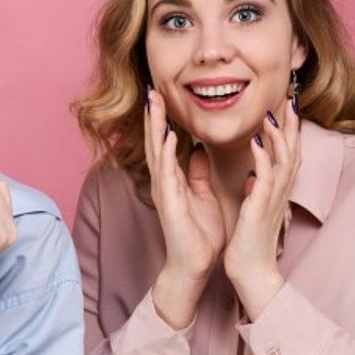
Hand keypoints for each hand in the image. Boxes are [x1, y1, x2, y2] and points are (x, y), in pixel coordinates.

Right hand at [146, 88, 224, 327]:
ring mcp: (164, 191)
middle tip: (152, 89)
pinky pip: (167, 172)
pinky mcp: (168, 202)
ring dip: (155, 127)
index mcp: (173, 179)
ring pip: (157, 151)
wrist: (195, 265)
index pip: (165, 143)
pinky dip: (167, 152)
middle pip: (156, 141)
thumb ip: (198, 173)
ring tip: (154, 103)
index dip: (163, 119)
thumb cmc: (199, 234)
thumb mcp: (202, 195)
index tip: (163, 96)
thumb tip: (200, 151)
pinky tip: (168, 135)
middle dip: (154, 115)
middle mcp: (164, 181)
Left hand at [223, 99, 299, 319]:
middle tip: (291, 98)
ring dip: (278, 135)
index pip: (286, 154)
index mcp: (276, 191)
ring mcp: (273, 199)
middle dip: (291, 125)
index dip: (288, 131)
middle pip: (291, 151)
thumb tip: (254, 177)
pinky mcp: (261, 208)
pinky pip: (265, 178)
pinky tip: (257, 142)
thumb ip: (257, 192)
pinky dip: (262, 159)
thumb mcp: (254, 211)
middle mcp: (279, 192)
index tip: (286, 107)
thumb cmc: (250, 243)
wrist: (251, 272)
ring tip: (273, 112)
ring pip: (282, 160)